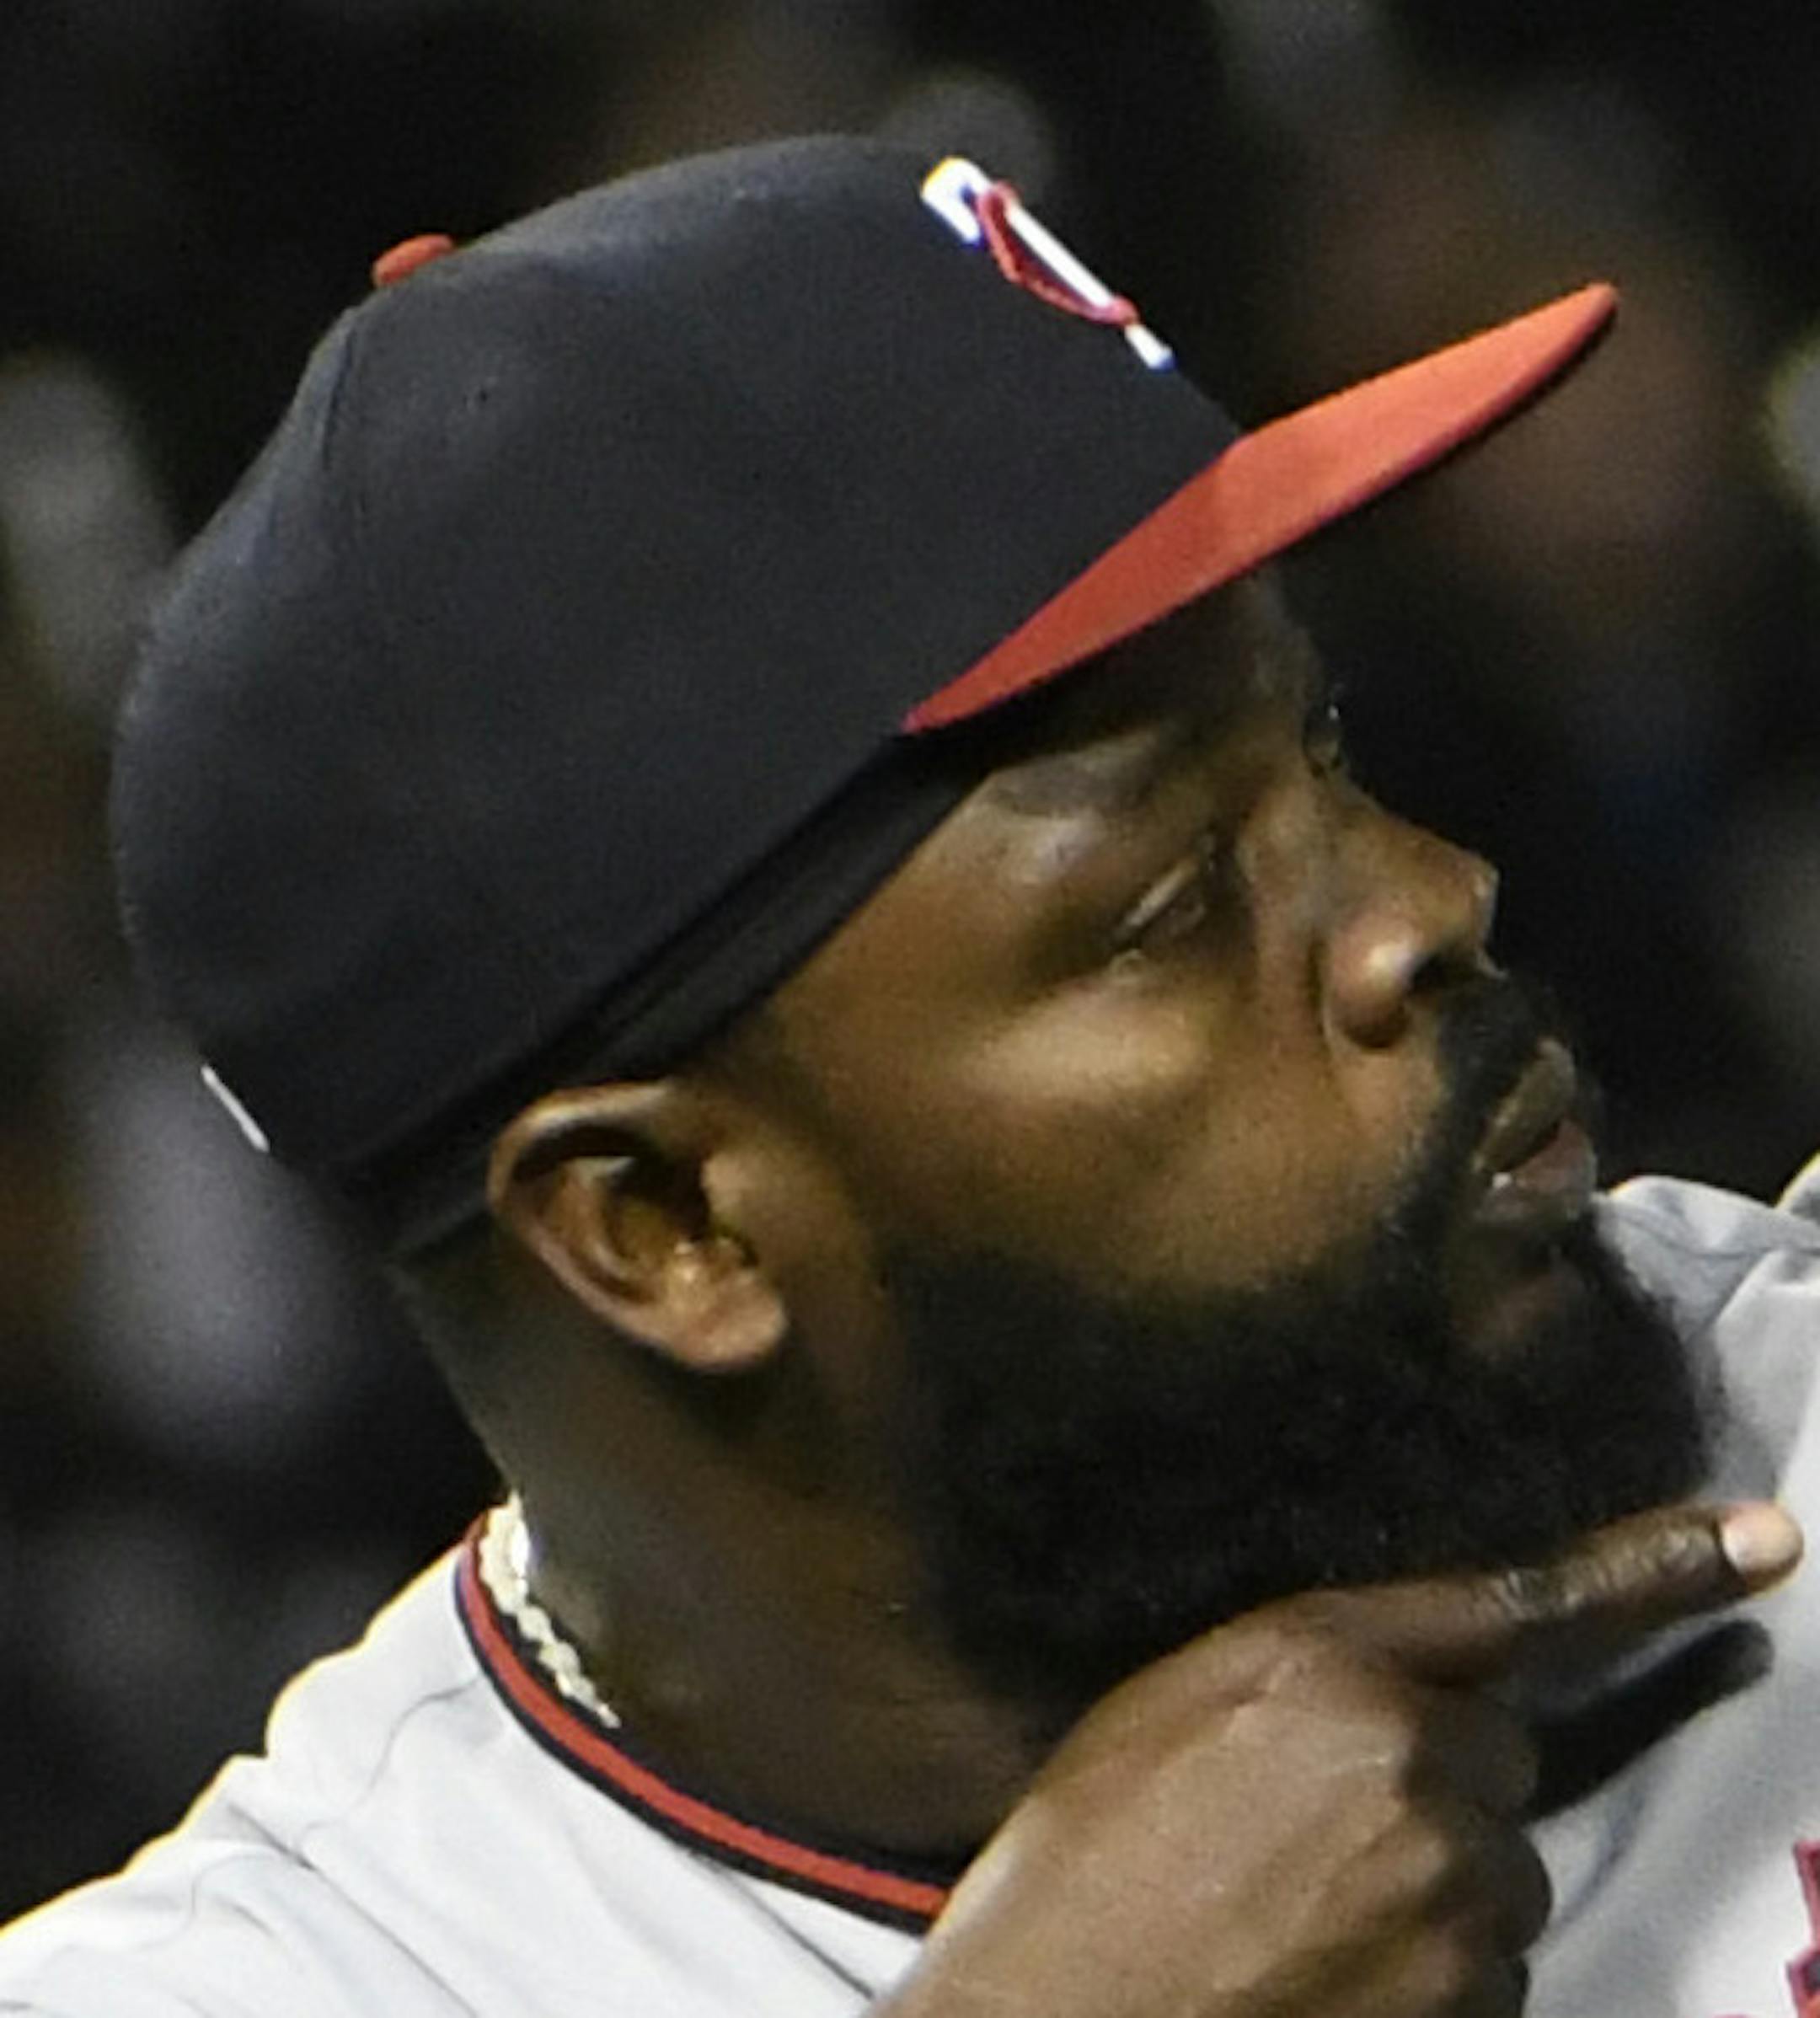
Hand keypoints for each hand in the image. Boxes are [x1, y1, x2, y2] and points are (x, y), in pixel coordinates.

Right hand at [878, 1500, 1801, 2017]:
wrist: (1063, 2016)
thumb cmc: (1087, 1861)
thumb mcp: (1169, 1709)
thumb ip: (1304, 1673)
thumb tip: (1396, 1688)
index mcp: (1321, 1661)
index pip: (1519, 1600)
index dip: (1653, 1566)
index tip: (1766, 1539)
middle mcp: (1408, 1758)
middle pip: (1498, 1759)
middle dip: (1438, 1787)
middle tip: (1321, 1839)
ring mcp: (1450, 1888)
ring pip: (1495, 1872)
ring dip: (1430, 1892)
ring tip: (1303, 1920)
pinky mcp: (1473, 1999)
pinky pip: (1487, 1970)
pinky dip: (1427, 1977)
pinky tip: (1325, 1977)